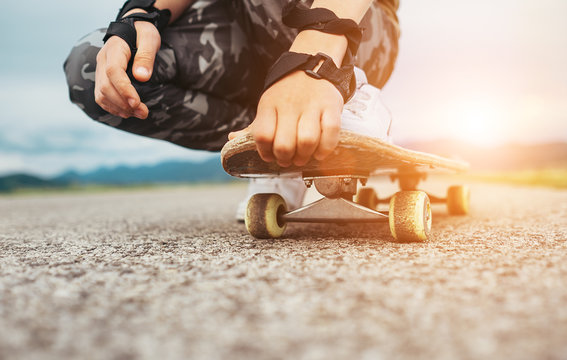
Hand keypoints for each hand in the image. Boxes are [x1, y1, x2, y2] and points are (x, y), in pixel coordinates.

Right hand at [95, 14, 159, 118]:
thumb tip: (142, 77)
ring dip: (119, 108)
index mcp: (113, 49)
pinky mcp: (102, 79)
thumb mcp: (149, 39)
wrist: (132, 29)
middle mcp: (102, 61)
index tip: (137, 103)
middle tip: (144, 113)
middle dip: (124, 103)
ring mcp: (100, 70)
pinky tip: (128, 112)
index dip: (124, 90)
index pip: (113, 72)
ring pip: (102, 94)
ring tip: (139, 114)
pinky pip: (102, 97)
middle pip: (106, 87)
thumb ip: (146, 56)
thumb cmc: (142, 33)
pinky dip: (113, 108)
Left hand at [229, 71, 343, 166]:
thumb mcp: (268, 105)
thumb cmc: (287, 94)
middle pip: (284, 144)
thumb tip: (232, 139)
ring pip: (307, 140)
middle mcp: (290, 105)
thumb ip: (254, 126)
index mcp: (269, 105)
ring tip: (302, 157)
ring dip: (304, 156)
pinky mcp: (331, 107)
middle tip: (287, 159)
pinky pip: (331, 132)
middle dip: (285, 158)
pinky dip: (325, 148)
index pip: (262, 135)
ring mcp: (312, 106)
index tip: (269, 156)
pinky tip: (319, 152)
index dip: (264, 152)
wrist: (313, 65)